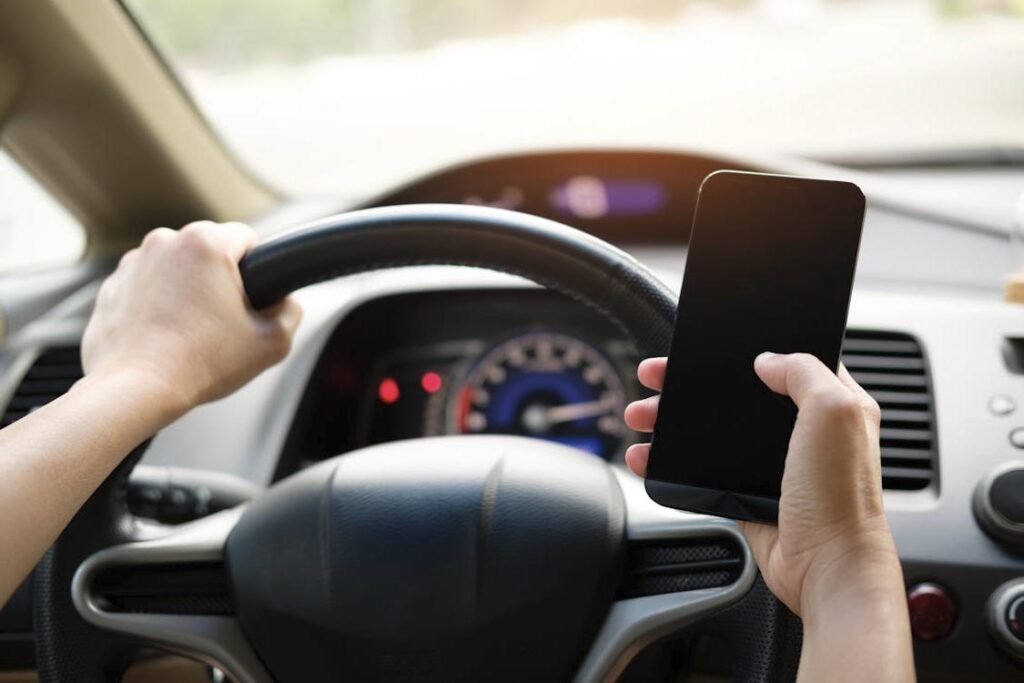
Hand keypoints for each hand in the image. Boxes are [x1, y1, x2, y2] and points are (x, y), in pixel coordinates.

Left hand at [83, 221, 301, 415]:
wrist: (136, 391)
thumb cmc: (201, 364)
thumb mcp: (273, 342)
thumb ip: (291, 310)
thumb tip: (284, 301)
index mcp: (206, 243)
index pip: (247, 238)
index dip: (258, 269)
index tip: (252, 298)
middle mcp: (164, 242)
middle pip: (208, 250)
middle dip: (219, 279)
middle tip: (224, 321)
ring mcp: (132, 263)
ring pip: (175, 268)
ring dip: (186, 290)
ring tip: (191, 332)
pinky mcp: (110, 287)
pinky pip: (146, 287)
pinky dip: (157, 305)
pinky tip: (165, 336)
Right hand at [624, 353, 907, 625]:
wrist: (826, 567)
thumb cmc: (842, 497)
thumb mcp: (835, 412)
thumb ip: (803, 371)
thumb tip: (767, 359)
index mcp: (834, 404)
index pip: (786, 360)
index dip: (745, 349)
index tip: (706, 346)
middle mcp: (803, 431)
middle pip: (735, 393)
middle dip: (690, 384)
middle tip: (657, 378)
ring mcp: (773, 463)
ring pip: (712, 430)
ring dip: (673, 420)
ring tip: (641, 416)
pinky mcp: (747, 492)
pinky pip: (702, 469)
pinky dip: (670, 461)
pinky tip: (647, 455)